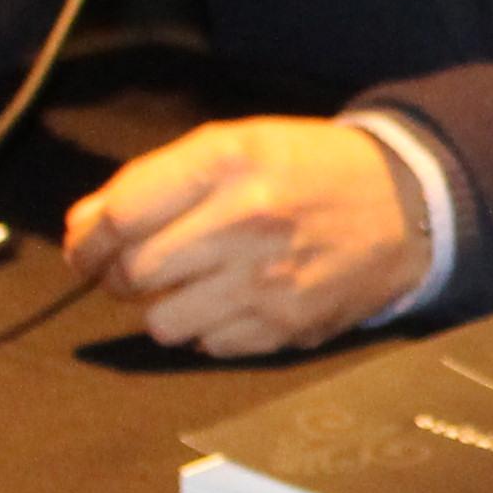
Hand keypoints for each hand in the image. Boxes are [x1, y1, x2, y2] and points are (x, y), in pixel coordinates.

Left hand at [64, 120, 422, 356]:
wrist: (409, 206)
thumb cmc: (308, 170)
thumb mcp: (237, 146)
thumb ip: (155, 181)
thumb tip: (83, 228)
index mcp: (230, 161)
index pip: (124, 213)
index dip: (90, 238)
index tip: (87, 247)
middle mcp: (247, 220)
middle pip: (136, 272)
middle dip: (116, 277)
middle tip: (128, 271)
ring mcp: (268, 280)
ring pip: (162, 321)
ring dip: (158, 309)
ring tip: (179, 289)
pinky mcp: (287, 326)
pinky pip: (208, 346)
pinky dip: (204, 329)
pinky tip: (226, 302)